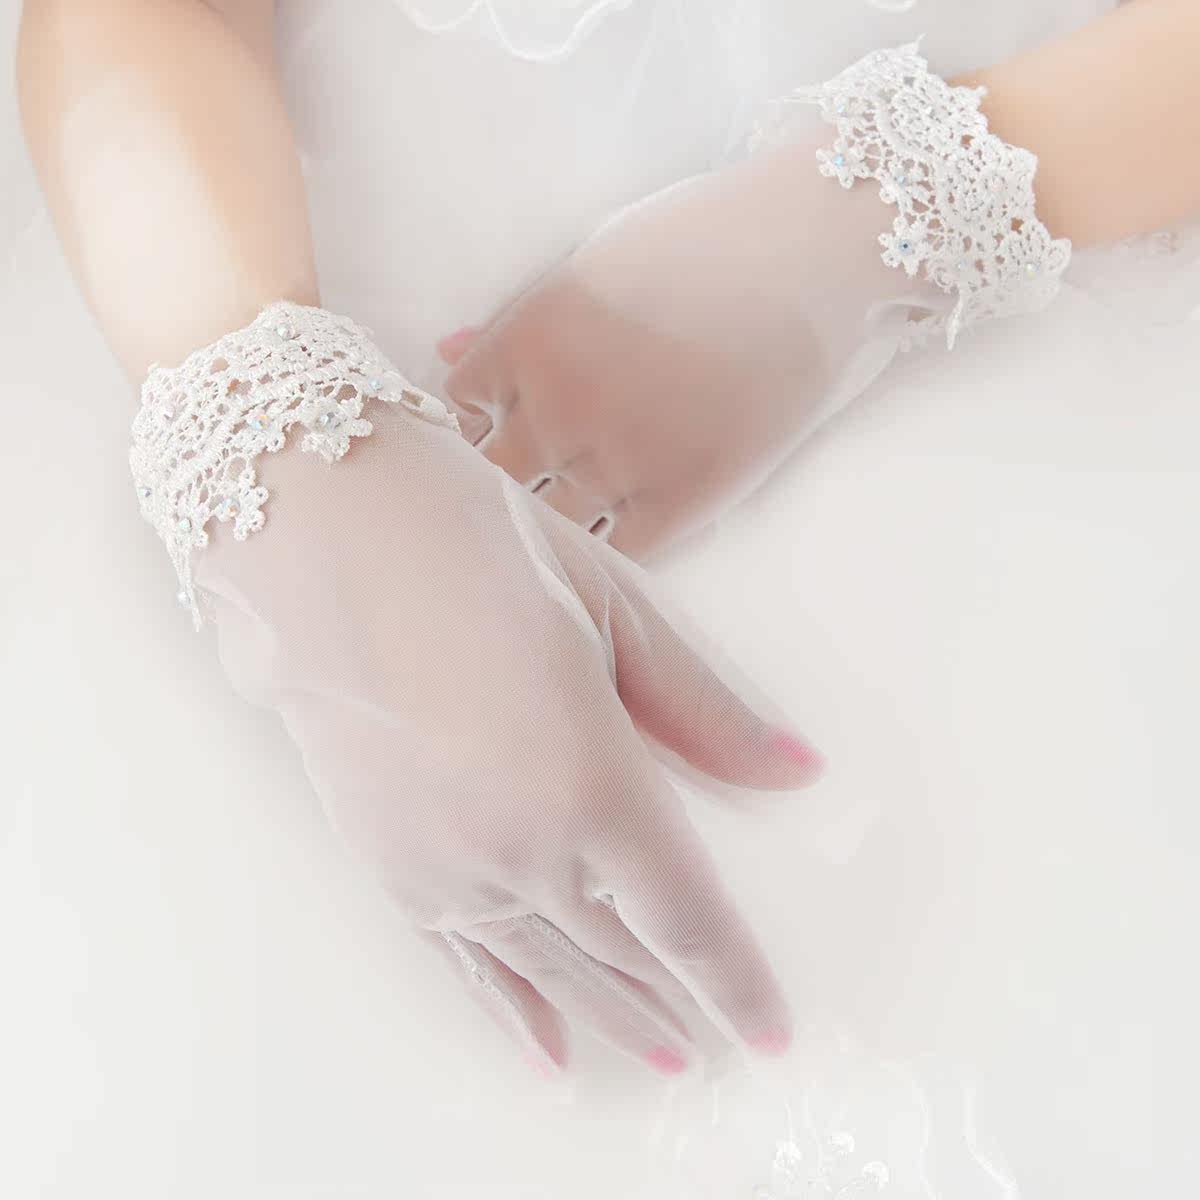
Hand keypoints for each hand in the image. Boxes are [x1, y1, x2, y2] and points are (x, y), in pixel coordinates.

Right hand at [182, 308, 824, 1076]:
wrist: (321, 530)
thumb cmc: (474, 547)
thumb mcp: (615, 610)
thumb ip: (703, 710)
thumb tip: (793, 771)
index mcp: (589, 783)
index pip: (686, 918)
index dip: (736, 982)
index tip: (771, 1030)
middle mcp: (517, 846)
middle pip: (622, 955)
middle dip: (680, 1002)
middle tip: (719, 1043)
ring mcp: (443, 863)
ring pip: (548, 970)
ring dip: (610, 1015)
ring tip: (656, 1055)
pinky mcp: (388, 861)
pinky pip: (464, 963)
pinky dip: (512, 1009)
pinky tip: (543, 1046)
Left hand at [440, 124, 923, 558]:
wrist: (813, 252)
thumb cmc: (704, 238)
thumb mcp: (594, 260)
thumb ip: (516, 318)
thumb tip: (445, 351)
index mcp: (530, 338)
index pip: (462, 405)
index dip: (480, 414)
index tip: (506, 415)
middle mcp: (561, 406)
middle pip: (496, 472)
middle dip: (507, 473)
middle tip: (534, 473)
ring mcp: (621, 458)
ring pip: (552, 520)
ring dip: (556, 516)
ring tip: (580, 503)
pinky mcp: (685, 497)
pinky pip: (620, 550)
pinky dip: (612, 543)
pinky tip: (623, 523)